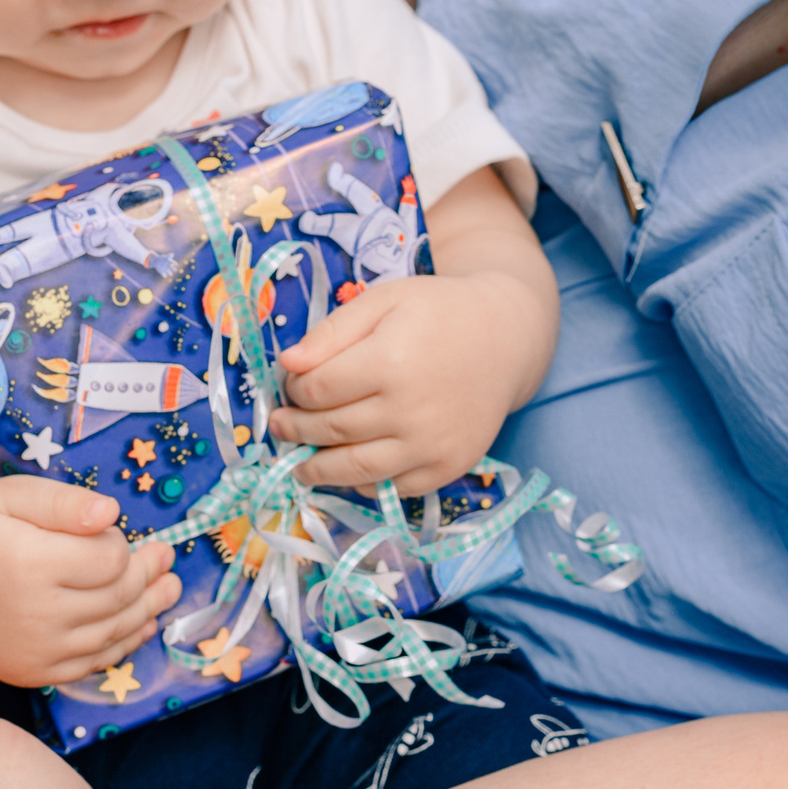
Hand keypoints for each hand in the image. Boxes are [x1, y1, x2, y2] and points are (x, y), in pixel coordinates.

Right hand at [0, 476, 181, 687]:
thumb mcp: (13, 495)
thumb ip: (64, 502)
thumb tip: (111, 512)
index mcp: (28, 565)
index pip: (109, 560)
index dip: (121, 544)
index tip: (114, 532)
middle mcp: (32, 615)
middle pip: (116, 598)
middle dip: (148, 575)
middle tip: (165, 557)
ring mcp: (33, 651)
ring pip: (111, 633)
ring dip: (147, 610)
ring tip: (168, 588)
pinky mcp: (32, 673)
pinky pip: (92, 662)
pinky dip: (122, 644)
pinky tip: (142, 623)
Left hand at [268, 269, 540, 492]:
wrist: (505, 338)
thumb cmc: (438, 312)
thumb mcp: (383, 300)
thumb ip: (332, 332)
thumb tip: (287, 365)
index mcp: (391, 361)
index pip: (318, 390)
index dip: (293, 390)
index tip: (290, 385)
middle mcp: (412, 410)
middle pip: (331, 431)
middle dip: (296, 429)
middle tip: (281, 425)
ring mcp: (432, 444)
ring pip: (355, 470)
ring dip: (318, 470)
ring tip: (300, 463)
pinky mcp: (448, 466)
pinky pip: (393, 488)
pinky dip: (363, 485)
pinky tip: (349, 471)